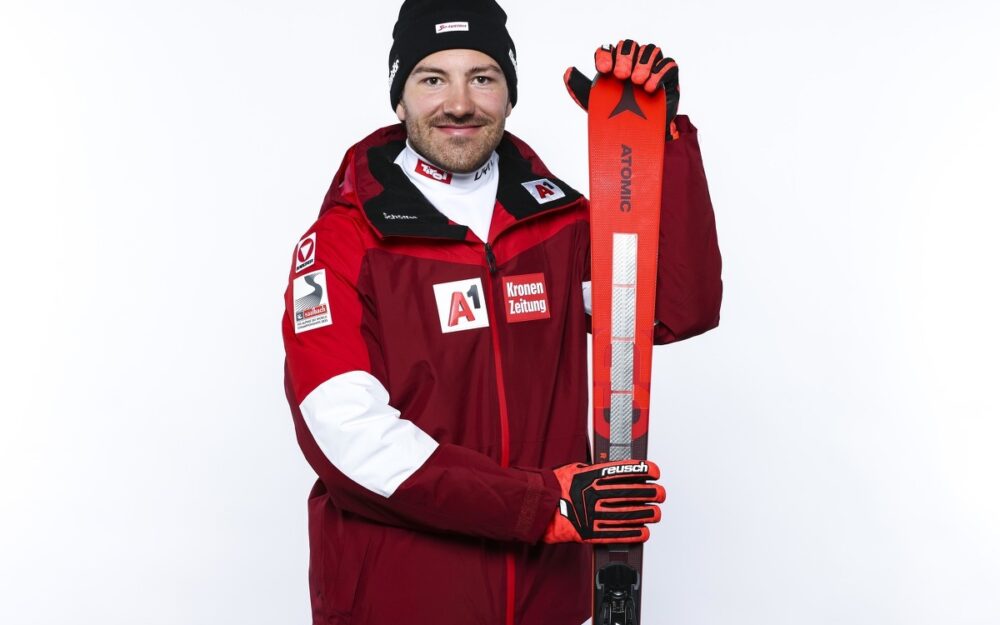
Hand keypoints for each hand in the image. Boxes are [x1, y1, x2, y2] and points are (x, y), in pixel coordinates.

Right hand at [542, 459, 664, 543]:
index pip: (623, 471)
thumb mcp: (575, 469)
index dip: (643, 471)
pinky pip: (615, 534)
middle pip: (630, 493)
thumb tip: (616, 470)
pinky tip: (644, 532)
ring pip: (626, 514)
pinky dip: (633, 533)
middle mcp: (591, 494)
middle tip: (661, 494)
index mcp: (589, 476)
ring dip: (646, 514)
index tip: (655, 472)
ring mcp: (590, 514)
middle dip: (650, 494)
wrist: (535, 507)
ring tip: (656, 513)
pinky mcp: (588, 532)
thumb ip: (596, 470)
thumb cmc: (555, 486)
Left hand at [563, 39, 679, 139]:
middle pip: (629, 45)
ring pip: (650, 50)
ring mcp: (652, 66)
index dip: (605, 54)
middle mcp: (633, 61)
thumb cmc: (617, 117)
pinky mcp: (669, 76)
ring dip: (643, 64)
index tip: (604, 70)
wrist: (641, 137)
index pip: (608, 49)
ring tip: (637, 82)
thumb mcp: (596, 103)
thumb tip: (567, 72)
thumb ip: (580, 88)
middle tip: (621, 76)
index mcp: (614, 64)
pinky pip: (668, 63)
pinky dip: (659, 72)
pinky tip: (650, 87)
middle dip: (624, 57)